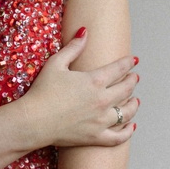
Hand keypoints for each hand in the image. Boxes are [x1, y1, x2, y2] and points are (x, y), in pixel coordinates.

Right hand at [22, 29, 138, 147]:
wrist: (34, 121)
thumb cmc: (42, 91)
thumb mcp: (56, 63)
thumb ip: (73, 47)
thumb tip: (84, 31)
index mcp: (95, 81)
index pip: (119, 69)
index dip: (128, 63)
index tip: (133, 60)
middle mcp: (102, 100)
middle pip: (126, 89)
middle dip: (132, 81)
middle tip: (134, 77)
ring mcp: (101, 120)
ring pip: (126, 112)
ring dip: (133, 104)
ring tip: (135, 100)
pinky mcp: (96, 137)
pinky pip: (118, 137)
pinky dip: (127, 132)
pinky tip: (131, 127)